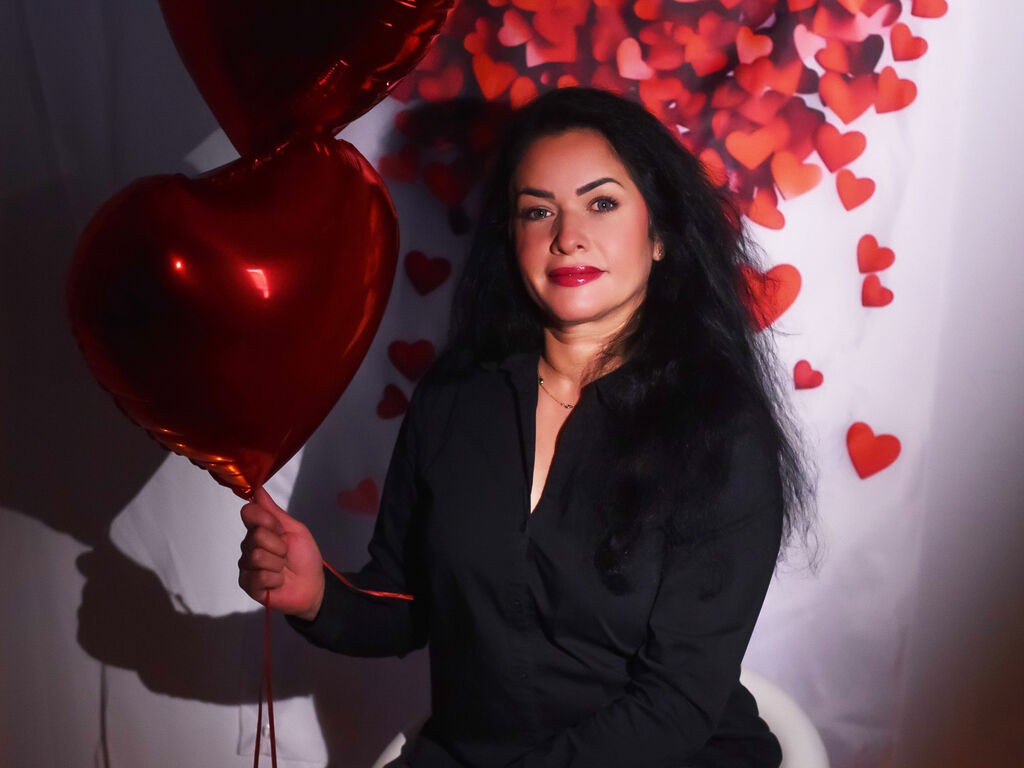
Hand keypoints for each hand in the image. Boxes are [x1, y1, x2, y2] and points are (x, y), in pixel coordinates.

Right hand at [238, 487, 324, 619]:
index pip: (248, 513)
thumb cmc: (305, 557)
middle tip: (286, 554)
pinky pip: (259, 576)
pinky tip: (278, 582)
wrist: (312, 586)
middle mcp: (248, 546)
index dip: (266, 520)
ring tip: (283, 569)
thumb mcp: (295, 530)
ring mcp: (246, 566)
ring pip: (258, 556)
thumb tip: (257, 488)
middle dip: (279, 545)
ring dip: (278, 564)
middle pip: (256, 535)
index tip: (280, 529)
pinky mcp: (248, 585)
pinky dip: (275, 579)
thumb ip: (274, 511)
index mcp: (259, 530)